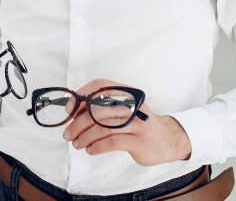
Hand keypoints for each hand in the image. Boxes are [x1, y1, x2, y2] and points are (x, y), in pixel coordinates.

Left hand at [62, 79, 191, 166]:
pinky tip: (90, 150)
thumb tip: (73, 111)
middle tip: (68, 134)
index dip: (81, 96)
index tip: (69, 110)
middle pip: (97, 110)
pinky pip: (111, 142)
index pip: (99, 86)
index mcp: (127, 93)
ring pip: (102, 127)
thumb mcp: (124, 110)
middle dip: (77, 124)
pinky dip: (97, 147)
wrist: (167, 140)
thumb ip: (103, 107)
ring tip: (77, 144)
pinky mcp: (139, 141)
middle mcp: (133, 105)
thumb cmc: (138, 125)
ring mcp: (137, 123)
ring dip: (84, 137)